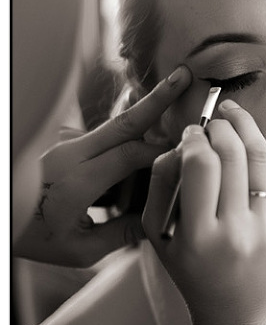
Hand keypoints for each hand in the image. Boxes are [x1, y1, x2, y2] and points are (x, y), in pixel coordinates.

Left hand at [17, 69, 191, 264]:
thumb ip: (119, 236)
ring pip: (113, 131)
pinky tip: (116, 178)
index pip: (129, 155)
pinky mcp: (63, 144)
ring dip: (140, 132)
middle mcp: (72, 153)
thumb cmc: (35, 237)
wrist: (1, 212)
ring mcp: (66, 144)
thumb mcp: (79, 250)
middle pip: (123, 122)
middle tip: (184, 74)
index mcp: (78, 180)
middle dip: (156, 99)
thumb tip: (153, 226)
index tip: (188, 148)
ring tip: (143, 150)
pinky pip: (99, 143)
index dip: (160, 151)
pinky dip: (118, 152)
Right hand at [143, 104, 265, 324]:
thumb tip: (182, 139)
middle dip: (219, 127)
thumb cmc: (192, 269)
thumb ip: (161, 183)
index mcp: (201, 237)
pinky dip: (254, 156)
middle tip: (211, 123)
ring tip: (230, 116)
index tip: (191, 135)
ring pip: (257, 155)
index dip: (195, 138)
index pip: (201, 164)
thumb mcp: (161, 234)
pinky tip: (243, 150)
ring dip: (242, 126)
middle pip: (231, 152)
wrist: (237, 313)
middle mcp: (238, 232)